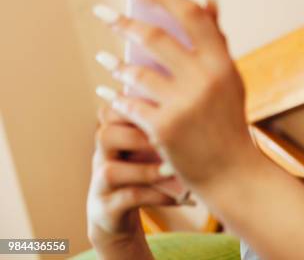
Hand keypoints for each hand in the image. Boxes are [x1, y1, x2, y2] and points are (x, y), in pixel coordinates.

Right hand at [87, 106, 175, 257]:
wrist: (117, 211)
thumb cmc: (142, 169)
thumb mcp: (148, 148)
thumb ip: (159, 127)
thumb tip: (194, 100)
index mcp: (112, 134)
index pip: (113, 111)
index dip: (135, 107)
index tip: (168, 108)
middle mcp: (101, 155)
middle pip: (105, 136)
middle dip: (138, 137)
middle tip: (168, 139)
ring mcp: (100, 183)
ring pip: (111, 171)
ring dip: (147, 170)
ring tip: (173, 169)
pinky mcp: (106, 208)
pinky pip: (129, 198)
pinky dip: (158, 196)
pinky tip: (181, 196)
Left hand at [92, 0, 258, 192]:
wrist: (231, 170)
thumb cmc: (228, 119)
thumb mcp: (229, 78)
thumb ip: (216, 39)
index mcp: (223, 63)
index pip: (192, 15)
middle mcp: (205, 79)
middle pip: (156, 37)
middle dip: (123, 21)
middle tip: (103, 12)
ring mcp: (183, 104)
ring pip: (136, 71)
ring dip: (115, 62)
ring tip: (103, 57)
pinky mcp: (163, 128)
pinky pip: (130, 102)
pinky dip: (115, 93)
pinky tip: (106, 87)